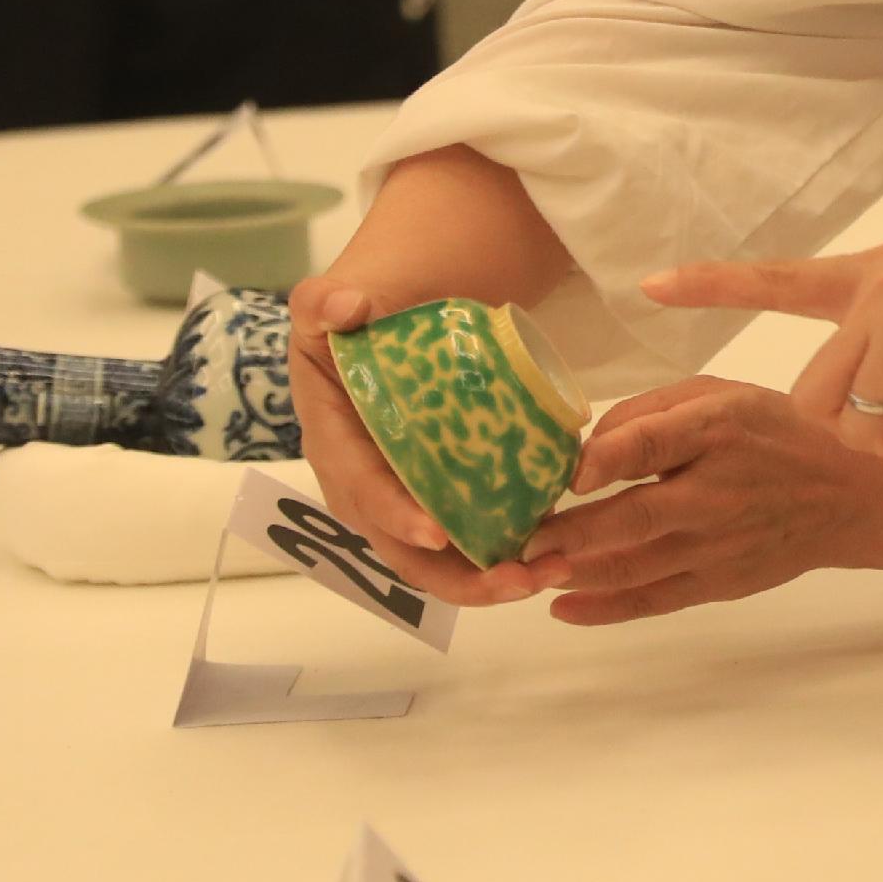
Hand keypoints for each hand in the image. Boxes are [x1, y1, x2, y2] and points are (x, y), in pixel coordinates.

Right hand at [285, 272, 558, 609]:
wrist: (400, 313)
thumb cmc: (367, 311)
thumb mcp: (334, 302)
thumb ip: (324, 302)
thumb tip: (347, 308)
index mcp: (332, 442)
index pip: (360, 488)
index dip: (393, 515)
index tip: (438, 534)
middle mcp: (362, 485)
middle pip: (402, 550)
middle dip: (458, 577)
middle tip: (520, 579)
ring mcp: (403, 499)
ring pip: (440, 560)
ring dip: (491, 579)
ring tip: (552, 572)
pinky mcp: (439, 498)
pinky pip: (468, 538)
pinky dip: (508, 553)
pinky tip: (557, 552)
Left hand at [516, 379, 882, 626]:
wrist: (851, 497)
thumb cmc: (776, 433)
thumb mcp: (722, 394)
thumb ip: (652, 410)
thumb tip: (585, 446)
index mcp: (718, 429)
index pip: (654, 443)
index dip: (604, 459)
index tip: (563, 473)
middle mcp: (717, 490)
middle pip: (633, 518)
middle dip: (567, 534)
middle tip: (514, 540)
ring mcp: (719, 544)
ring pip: (634, 567)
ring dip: (574, 573)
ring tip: (525, 571)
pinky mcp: (720, 582)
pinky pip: (655, 600)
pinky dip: (606, 608)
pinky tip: (563, 607)